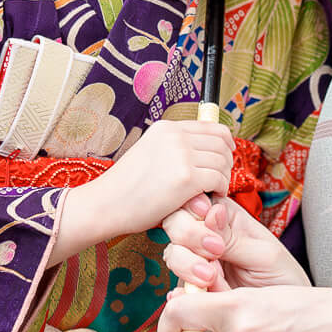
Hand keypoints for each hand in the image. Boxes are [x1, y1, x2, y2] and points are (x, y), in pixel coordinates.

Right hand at [50, 120, 232, 261]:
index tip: (224, 158)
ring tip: (213, 191)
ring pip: (222, 161)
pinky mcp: (186, 178)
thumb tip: (204, 152)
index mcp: (167, 128)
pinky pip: (218, 180)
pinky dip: (220, 190)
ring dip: (223, 178)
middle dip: (226, 162)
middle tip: (220, 179)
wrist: (106, 204)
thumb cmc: (126, 187)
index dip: (225, 143)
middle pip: (221, 142)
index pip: (212, 127)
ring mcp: (181, 155)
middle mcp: (175, 136)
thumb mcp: (150, 153)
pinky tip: (210, 198)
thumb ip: (174, 149)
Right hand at [161, 196, 307, 291]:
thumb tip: (211, 212)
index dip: (195, 207)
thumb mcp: (265, 254)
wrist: (285, 322)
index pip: (196, 199)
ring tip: (212, 279)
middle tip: (215, 253)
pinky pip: (178, 288)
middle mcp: (207, 237)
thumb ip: (234, 237)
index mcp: (226, 218)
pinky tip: (197, 295)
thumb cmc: (282, 279)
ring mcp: (197, 263)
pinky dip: (183, 293)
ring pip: (174, 254)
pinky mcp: (193, 290)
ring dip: (187, 264)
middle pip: (176, 222)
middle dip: (188, 235)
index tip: (210, 220)